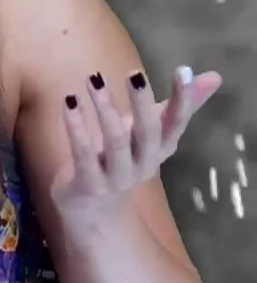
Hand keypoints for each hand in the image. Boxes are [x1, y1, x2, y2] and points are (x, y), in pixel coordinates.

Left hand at [52, 65, 223, 220]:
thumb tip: (213, 76)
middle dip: (142, 102)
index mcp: (160, 149)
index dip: (183, 100)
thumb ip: (174, 107)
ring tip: (94, 81)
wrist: (94, 212)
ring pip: (115, 142)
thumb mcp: (148, 133)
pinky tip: (69, 103)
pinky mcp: (89, 185)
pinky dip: (76, 127)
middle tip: (134, 73)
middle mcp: (144, 164)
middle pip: (148, 132)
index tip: (183, 70)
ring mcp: (117, 178)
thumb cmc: (122, 161)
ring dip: (105, 109)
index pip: (176, 123)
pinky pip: (83, 154)